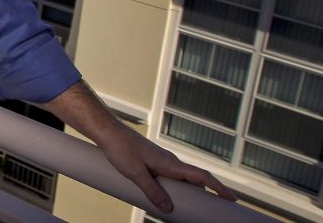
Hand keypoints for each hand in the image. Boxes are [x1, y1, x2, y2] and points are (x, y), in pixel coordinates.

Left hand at [95, 126, 236, 213]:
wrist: (107, 131)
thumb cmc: (120, 148)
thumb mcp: (135, 173)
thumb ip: (152, 191)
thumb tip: (167, 208)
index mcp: (171, 163)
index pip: (202, 176)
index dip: (219, 187)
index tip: (233, 198)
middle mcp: (170, 161)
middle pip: (196, 179)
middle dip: (209, 193)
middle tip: (218, 208)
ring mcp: (162, 161)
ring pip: (182, 179)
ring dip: (191, 191)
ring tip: (194, 207)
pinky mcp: (153, 162)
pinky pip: (171, 177)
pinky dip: (176, 187)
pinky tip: (169, 196)